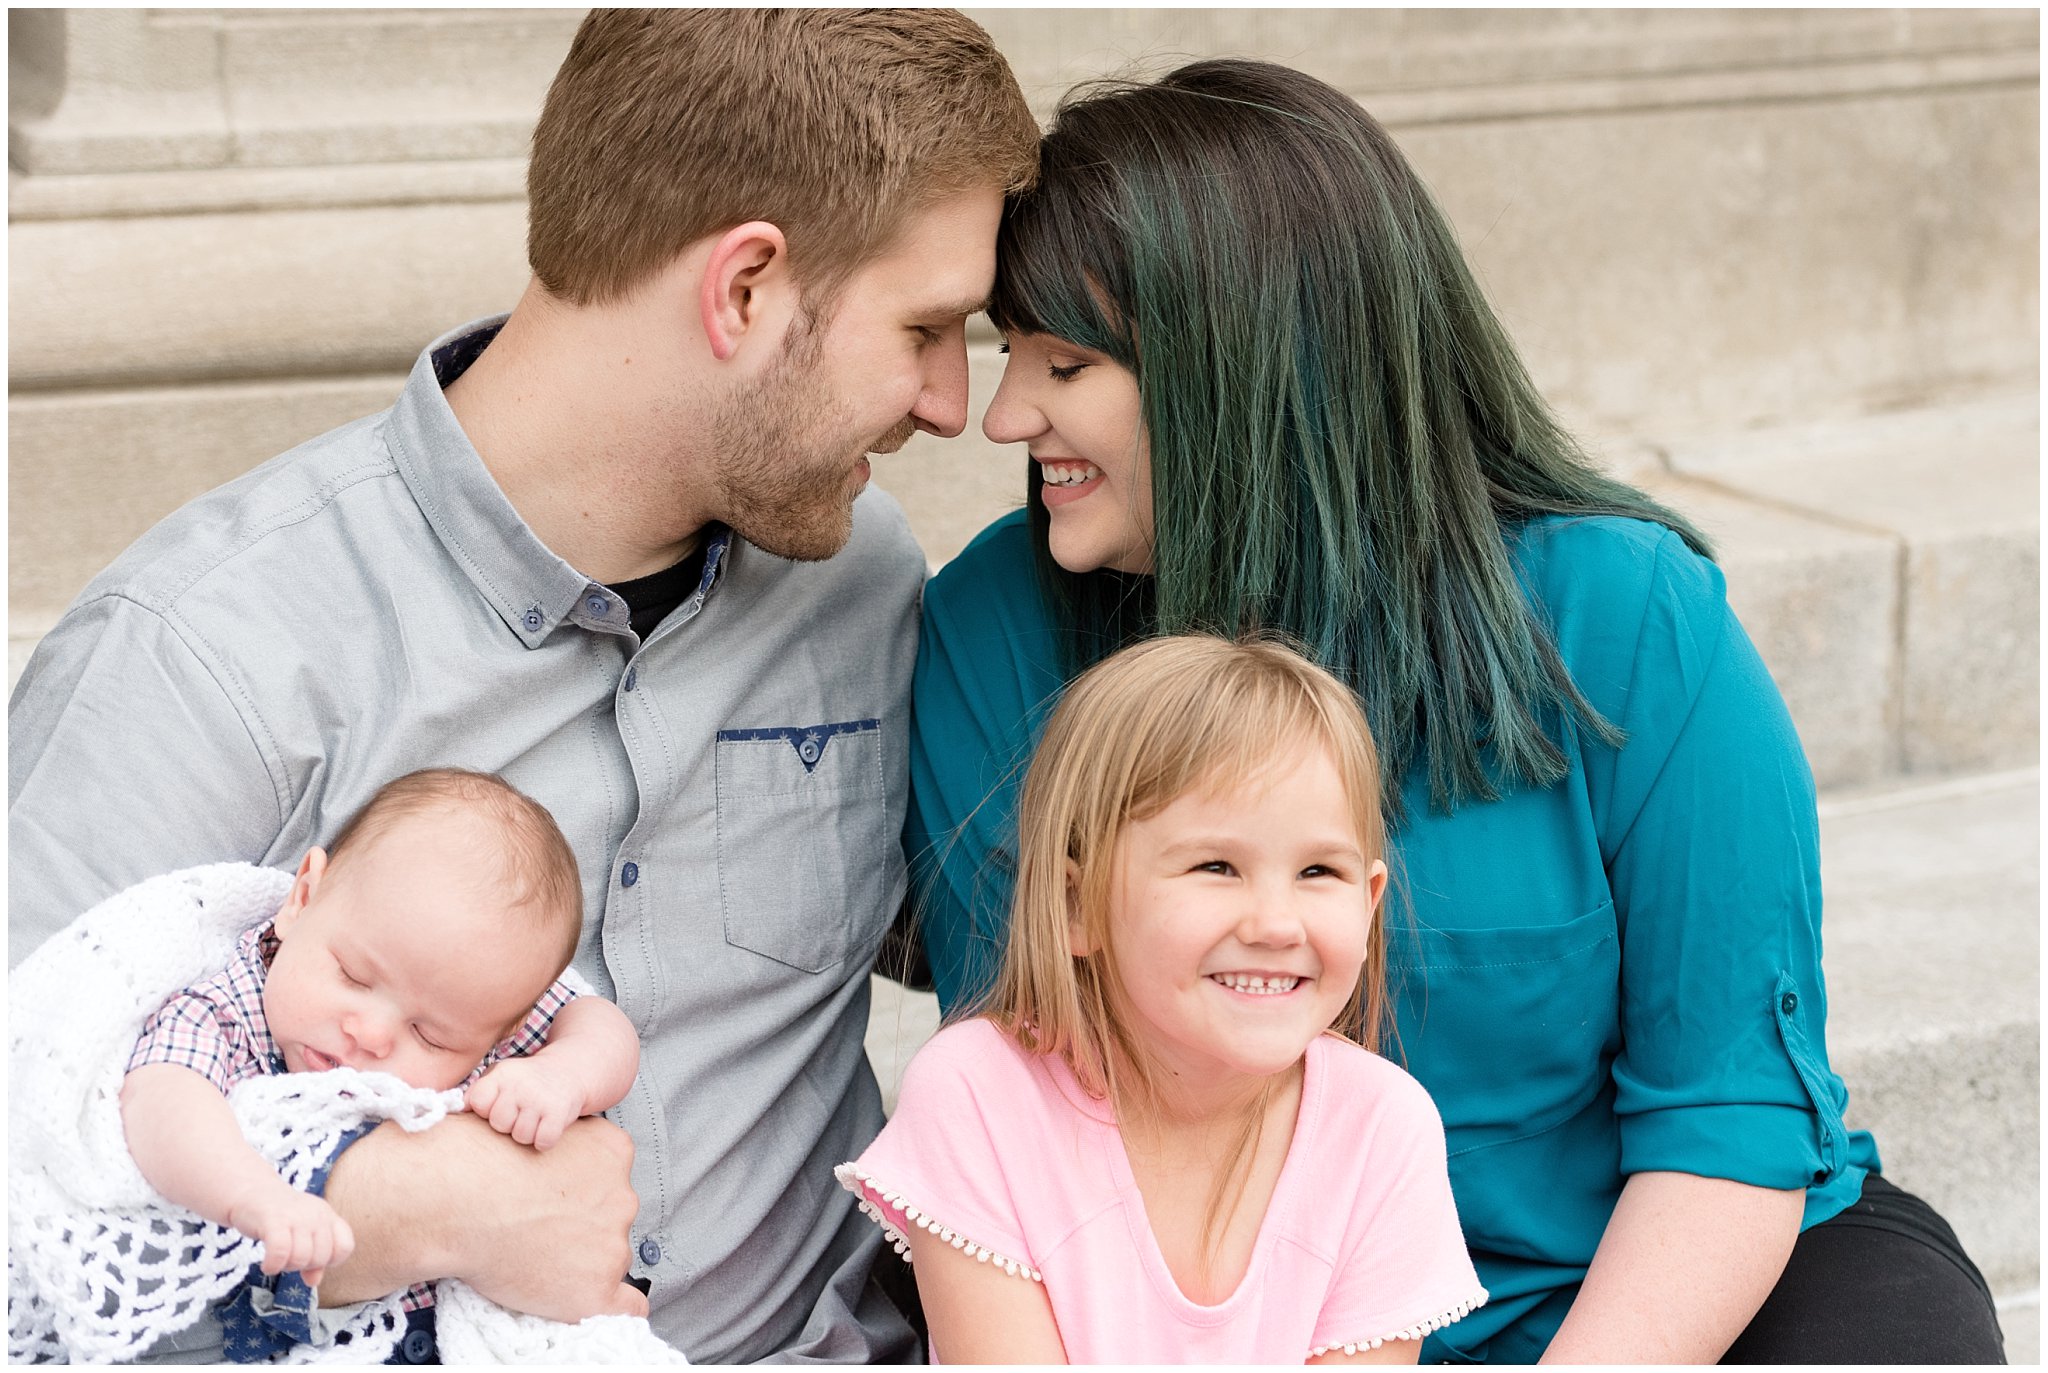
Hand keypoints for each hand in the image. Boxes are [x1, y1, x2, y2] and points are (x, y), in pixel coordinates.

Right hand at [227, 1184, 355, 1285]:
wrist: (252, 1192)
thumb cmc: (281, 1218)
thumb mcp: (303, 1235)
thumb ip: (313, 1260)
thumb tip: (314, 1282)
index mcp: (328, 1216)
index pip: (345, 1247)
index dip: (330, 1260)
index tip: (312, 1259)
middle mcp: (317, 1214)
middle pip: (321, 1257)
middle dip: (303, 1266)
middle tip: (288, 1258)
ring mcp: (296, 1216)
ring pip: (302, 1257)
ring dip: (286, 1267)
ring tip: (277, 1259)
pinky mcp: (273, 1219)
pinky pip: (280, 1252)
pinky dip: (273, 1265)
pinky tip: (267, 1266)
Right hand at [320, 1112, 646, 1321]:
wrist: (446, 1200)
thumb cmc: (470, 1154)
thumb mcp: (527, 1117)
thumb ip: (547, 1133)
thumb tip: (537, 1142)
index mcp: (612, 1149)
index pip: (610, 1174)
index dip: (577, 1187)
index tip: (547, 1196)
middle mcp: (622, 1196)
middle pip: (610, 1214)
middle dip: (579, 1221)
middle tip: (532, 1226)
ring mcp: (613, 1244)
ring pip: (607, 1257)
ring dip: (579, 1259)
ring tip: (529, 1254)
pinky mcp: (596, 1289)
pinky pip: (626, 1307)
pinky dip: (607, 1306)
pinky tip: (580, 1299)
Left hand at [466, 1056, 586, 1149]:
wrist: (572, 1070)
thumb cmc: (528, 1081)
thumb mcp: (502, 1077)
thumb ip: (476, 1093)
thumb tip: (445, 1110)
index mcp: (502, 1074)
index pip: (478, 1103)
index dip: (488, 1111)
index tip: (502, 1104)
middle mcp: (520, 1084)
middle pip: (499, 1124)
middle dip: (510, 1124)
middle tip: (523, 1111)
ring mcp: (540, 1098)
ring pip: (521, 1136)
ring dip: (529, 1132)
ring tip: (536, 1116)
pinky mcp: (559, 1112)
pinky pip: (542, 1141)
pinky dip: (545, 1139)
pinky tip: (548, 1125)